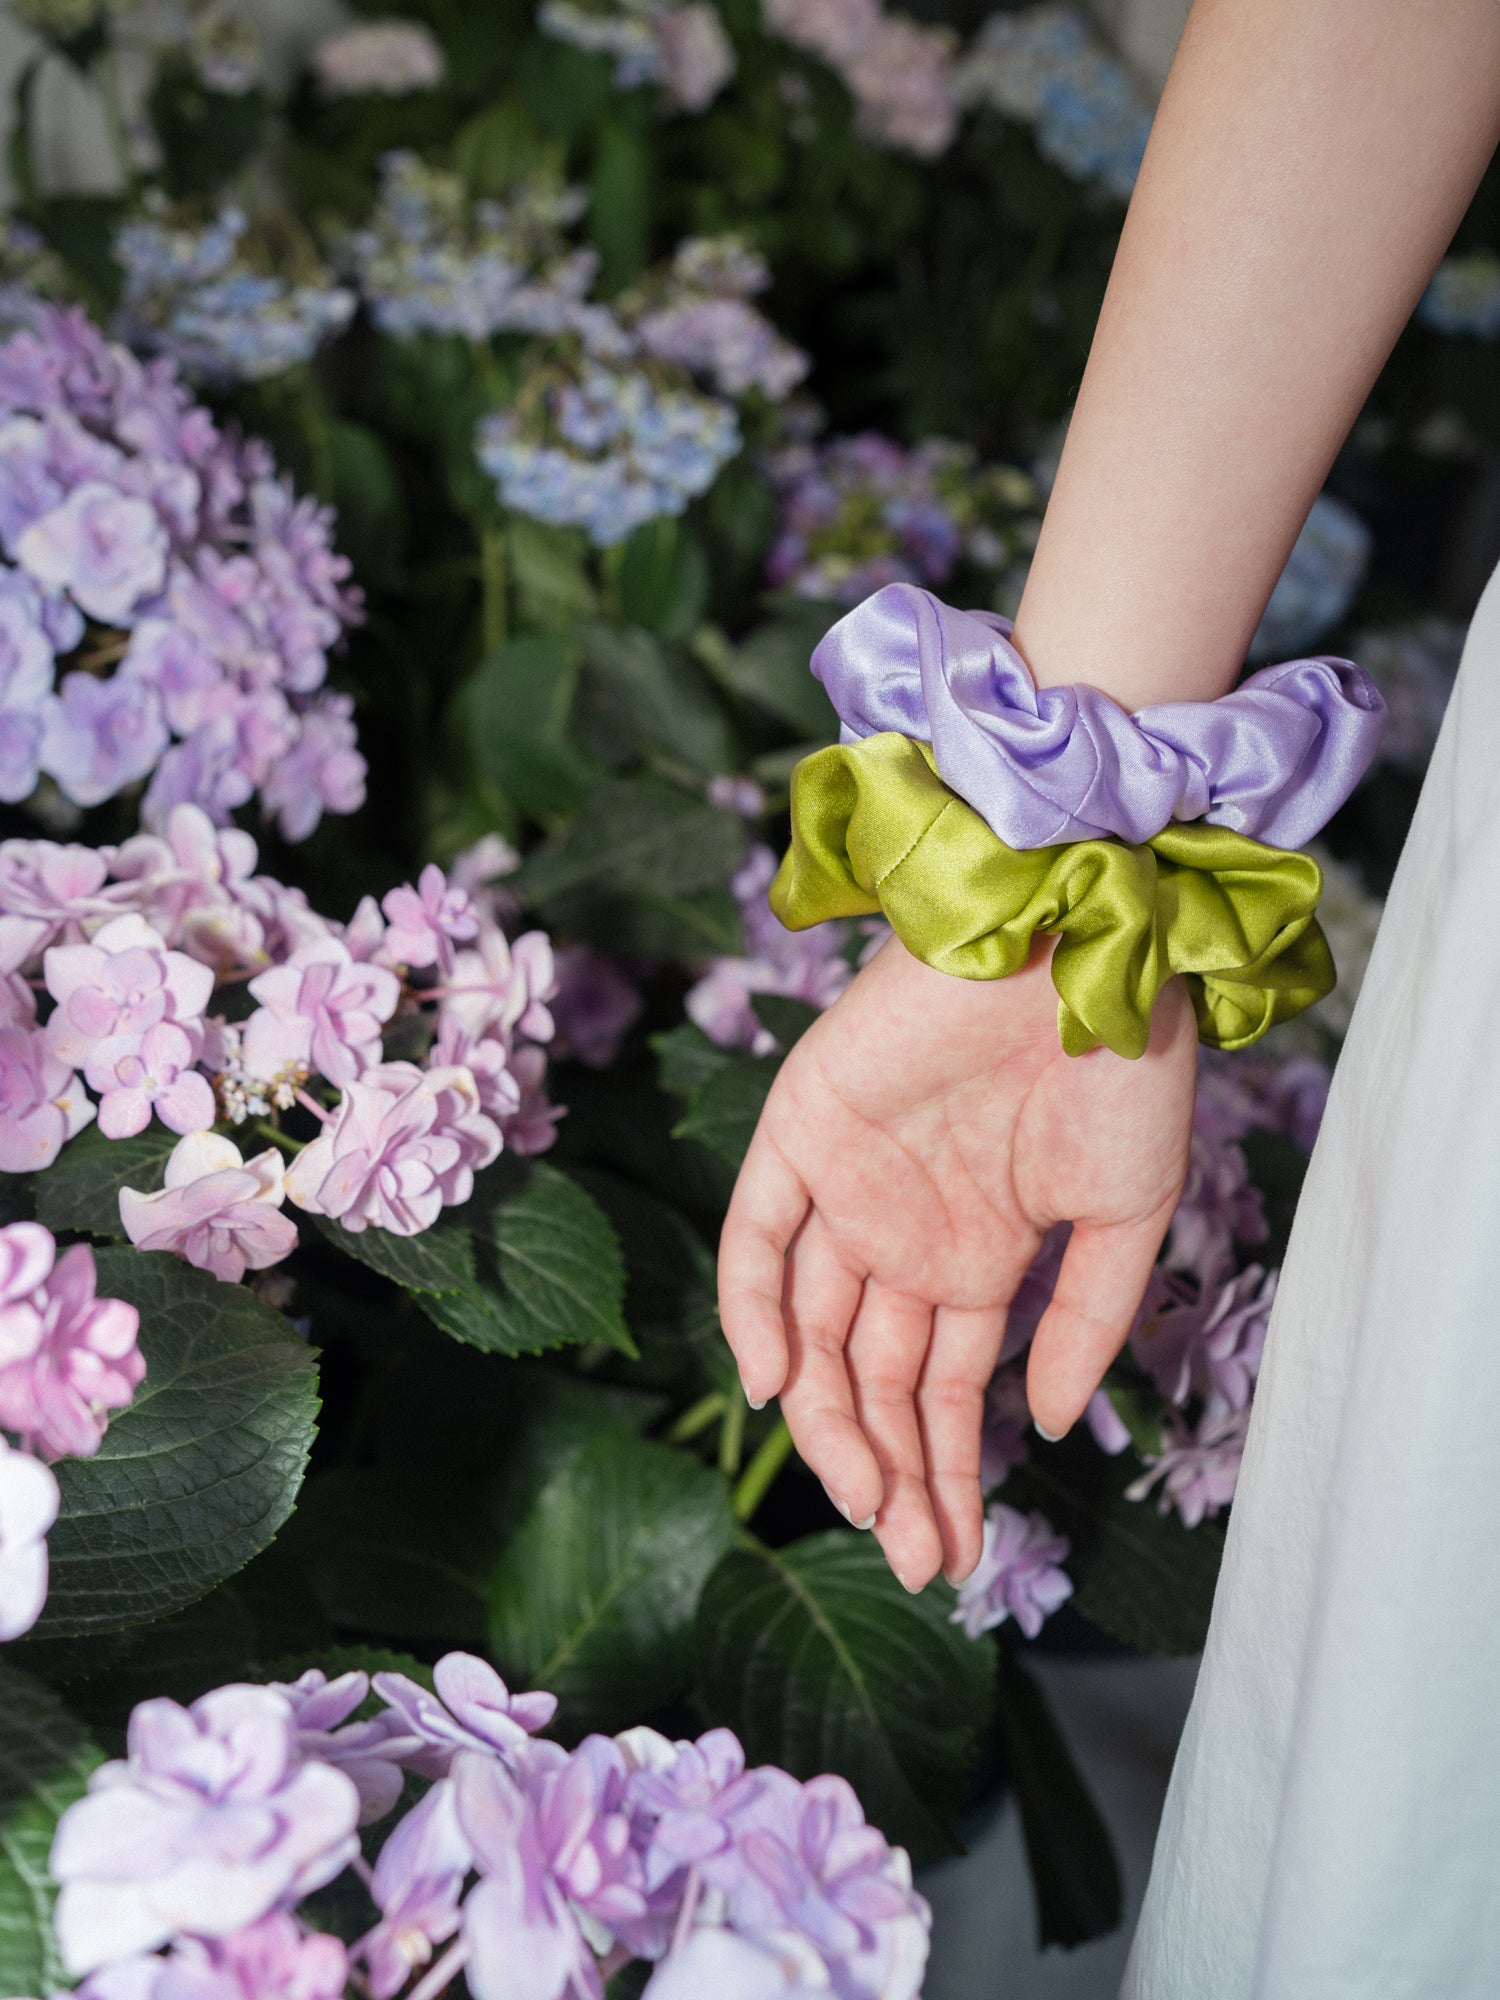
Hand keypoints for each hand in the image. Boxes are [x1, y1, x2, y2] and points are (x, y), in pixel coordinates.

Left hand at [717, 935, 1196, 1591]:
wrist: (1089, 943)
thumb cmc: (1123, 1067)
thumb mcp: (1129, 1215)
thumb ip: (1083, 1322)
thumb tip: (1039, 1425)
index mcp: (979, 1253)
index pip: (942, 1389)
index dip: (944, 1474)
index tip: (951, 1557)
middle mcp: (905, 1231)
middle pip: (875, 1377)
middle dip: (891, 1472)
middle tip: (915, 1557)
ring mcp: (848, 1184)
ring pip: (815, 1327)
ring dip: (832, 1419)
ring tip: (866, 1505)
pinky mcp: (800, 1127)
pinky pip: (755, 1233)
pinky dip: (753, 1307)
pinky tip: (778, 1389)